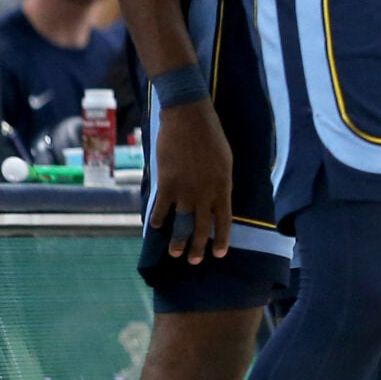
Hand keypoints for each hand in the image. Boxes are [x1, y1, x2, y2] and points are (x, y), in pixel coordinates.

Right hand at [151, 96, 233, 260]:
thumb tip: (216, 199)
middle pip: (201, 227)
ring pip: (181, 223)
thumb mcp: (225, 161)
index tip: (219, 254)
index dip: (221, 239)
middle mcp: (205, 193)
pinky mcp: (167, 183)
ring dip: (177, 241)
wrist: (188, 118)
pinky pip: (161, 208)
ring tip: (175, 254)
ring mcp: (185, 190)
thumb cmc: (210, 135)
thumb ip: (221, 182)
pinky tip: (155, 227)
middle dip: (197, 247)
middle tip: (194, 261)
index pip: (224, 220)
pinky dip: (157, 219)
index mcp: (223, 187)